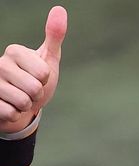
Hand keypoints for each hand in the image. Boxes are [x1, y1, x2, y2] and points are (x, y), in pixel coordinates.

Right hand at [0, 6, 66, 133]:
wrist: (23, 105)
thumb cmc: (36, 80)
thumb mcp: (48, 59)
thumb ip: (54, 36)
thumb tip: (60, 10)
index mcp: (15, 51)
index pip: (43, 72)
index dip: (45, 80)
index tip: (39, 77)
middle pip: (34, 88)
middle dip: (37, 95)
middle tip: (30, 91)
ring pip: (22, 102)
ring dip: (26, 105)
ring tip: (20, 98)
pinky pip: (10, 113)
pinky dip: (15, 115)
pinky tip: (10, 107)